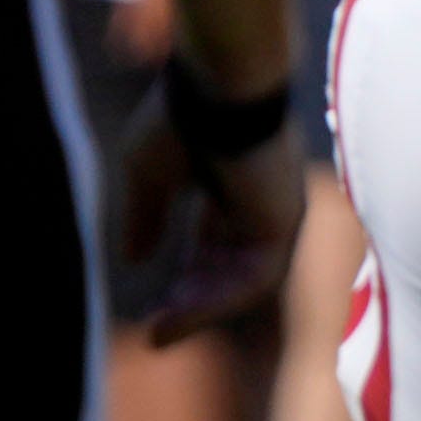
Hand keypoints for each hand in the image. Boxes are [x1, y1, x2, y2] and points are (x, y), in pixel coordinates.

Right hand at [118, 99, 303, 345]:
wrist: (218, 88)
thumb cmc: (182, 118)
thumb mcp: (147, 175)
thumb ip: (144, 217)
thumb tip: (135, 261)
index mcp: (232, 183)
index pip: (215, 244)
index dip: (187, 277)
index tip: (155, 309)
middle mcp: (261, 200)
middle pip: (232, 266)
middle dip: (196, 301)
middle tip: (160, 329)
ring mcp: (277, 211)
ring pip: (247, 280)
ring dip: (205, 310)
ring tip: (163, 333)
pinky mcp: (285, 221)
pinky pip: (258, 278)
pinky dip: (221, 301)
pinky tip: (181, 314)